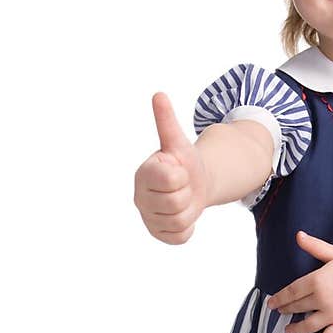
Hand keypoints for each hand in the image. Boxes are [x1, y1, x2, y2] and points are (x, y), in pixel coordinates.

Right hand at [134, 93, 208, 243]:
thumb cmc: (183, 162)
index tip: (177, 170)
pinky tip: (184, 215)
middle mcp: (140, 198)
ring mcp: (148, 218)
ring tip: (183, 199)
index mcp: (143, 174)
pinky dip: (189, 228)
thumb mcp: (178, 142)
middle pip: (175, 202)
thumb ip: (167, 121)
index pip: (170, 179)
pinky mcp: (158, 234)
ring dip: (190, 210)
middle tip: (183, 186)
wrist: (193, 185)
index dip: (181, 175)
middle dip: (187, 193)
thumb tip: (159, 95)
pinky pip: (180, 237)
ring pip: (179, 221)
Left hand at [267, 231, 332, 332]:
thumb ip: (315, 247)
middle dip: (285, 311)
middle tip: (278, 312)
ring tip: (288, 330)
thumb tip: (298, 235)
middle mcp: (322, 299)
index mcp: (317, 280)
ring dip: (295, 329)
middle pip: (297, 308)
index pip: (291, 292)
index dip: (279, 298)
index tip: (271, 303)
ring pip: (307, 326)